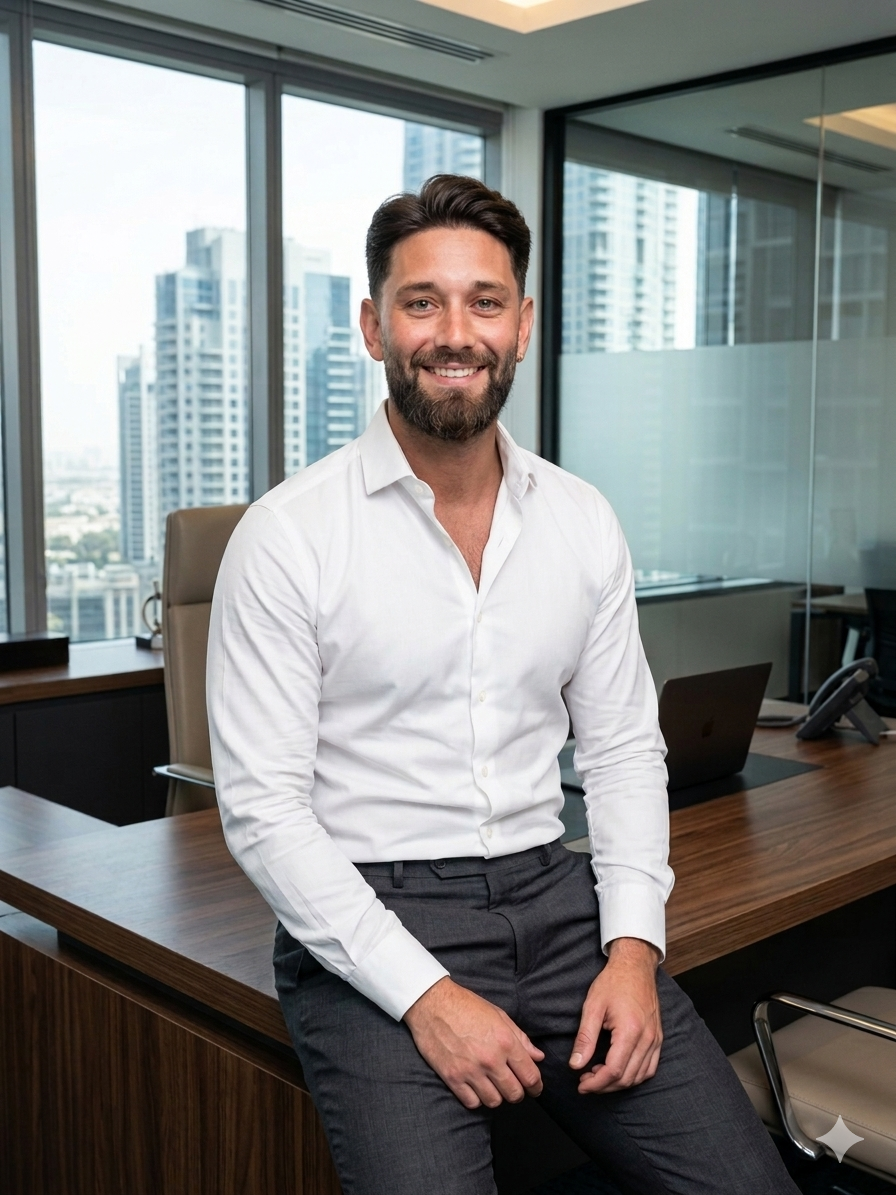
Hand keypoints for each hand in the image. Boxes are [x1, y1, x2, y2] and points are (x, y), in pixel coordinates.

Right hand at [403, 976, 544, 1109]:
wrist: (432, 1003)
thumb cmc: (466, 1006)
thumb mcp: (498, 1015)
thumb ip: (520, 1038)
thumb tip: (538, 1057)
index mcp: (505, 1041)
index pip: (530, 1076)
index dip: (536, 1086)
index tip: (535, 1088)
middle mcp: (490, 1059)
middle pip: (514, 1094)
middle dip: (518, 1093)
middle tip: (513, 1087)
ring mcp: (470, 1070)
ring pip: (494, 1101)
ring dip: (497, 1096)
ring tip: (493, 1086)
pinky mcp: (452, 1077)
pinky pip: (472, 1102)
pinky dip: (476, 1098)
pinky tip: (475, 1087)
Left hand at [569, 937, 661, 1094]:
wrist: (635, 966)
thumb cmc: (613, 982)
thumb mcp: (592, 1006)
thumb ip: (584, 1038)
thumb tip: (575, 1064)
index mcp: (630, 1031)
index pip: (614, 1070)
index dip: (596, 1083)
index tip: (581, 1085)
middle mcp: (647, 1038)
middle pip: (627, 1078)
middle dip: (604, 1085)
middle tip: (585, 1080)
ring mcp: (656, 1039)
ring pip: (639, 1076)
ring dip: (618, 1083)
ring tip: (598, 1075)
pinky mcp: (658, 1038)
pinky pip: (649, 1068)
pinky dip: (634, 1075)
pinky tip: (618, 1070)